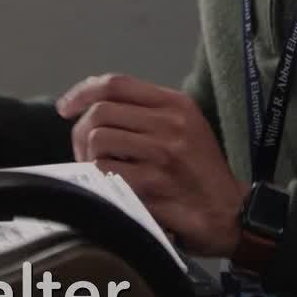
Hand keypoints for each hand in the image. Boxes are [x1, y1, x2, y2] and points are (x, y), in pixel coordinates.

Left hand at [58, 73, 246, 256]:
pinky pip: (104, 174)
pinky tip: (113, 188)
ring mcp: (161, 154)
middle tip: (85, 154)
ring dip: (89, 160)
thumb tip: (93, 108)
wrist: (230, 212)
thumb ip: (147, 112)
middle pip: (100, 113)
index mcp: (176, 104)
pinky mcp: (152, 185)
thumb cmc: (201, 171)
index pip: (116, 84)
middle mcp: (170, 124)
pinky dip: (100, 182)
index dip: (82, 92)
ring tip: (101, 173)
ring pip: (97, 142)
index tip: (66, 108)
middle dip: (81, 134)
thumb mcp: (186, 127)